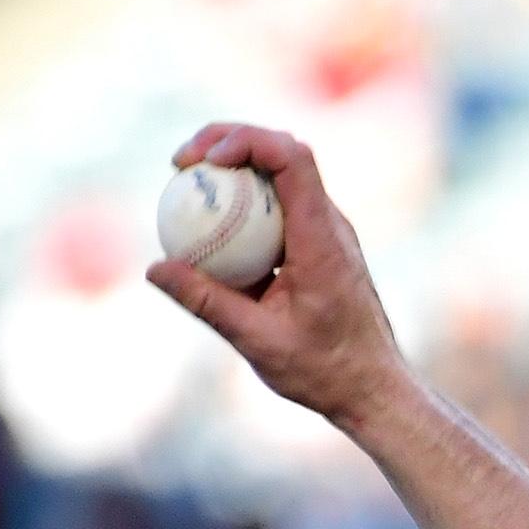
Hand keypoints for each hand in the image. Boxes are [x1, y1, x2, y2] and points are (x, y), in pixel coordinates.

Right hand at [145, 123, 408, 428]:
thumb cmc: (326, 371)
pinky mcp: (318, 247)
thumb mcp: (258, 341)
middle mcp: (330, 226)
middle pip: (282, 154)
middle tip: (179, 163)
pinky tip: (209, 226)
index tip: (203, 159)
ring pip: (280, 178)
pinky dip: (243, 204)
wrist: (374, 388)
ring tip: (186, 184)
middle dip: (228, 141)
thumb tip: (155, 267)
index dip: (245, 140)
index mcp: (322, 240)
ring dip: (233, 169)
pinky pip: (278, 208)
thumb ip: (207, 302)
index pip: (291, 159)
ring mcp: (327, 234)